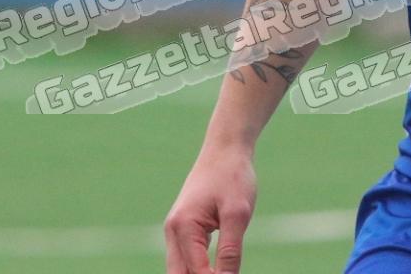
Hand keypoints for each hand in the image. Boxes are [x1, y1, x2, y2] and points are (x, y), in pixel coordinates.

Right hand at [164, 148, 257, 273]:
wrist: (226, 149)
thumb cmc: (232, 177)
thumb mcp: (237, 214)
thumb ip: (230, 251)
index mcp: (183, 227)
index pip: (197, 273)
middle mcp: (173, 231)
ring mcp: (176, 230)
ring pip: (180, 270)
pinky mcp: (185, 229)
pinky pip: (187, 259)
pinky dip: (198, 270)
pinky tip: (217, 272)